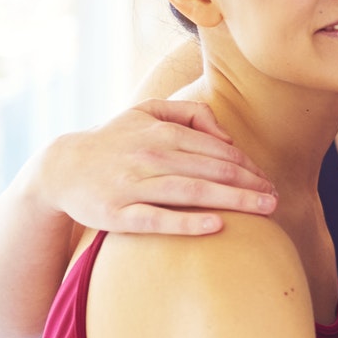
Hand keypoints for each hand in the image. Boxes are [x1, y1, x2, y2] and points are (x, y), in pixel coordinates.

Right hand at [35, 101, 276, 234]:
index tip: (268, 181)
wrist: (60, 168)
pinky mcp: (117, 213)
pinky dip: (187, 222)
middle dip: (249, 184)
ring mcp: (133, 185)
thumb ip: (190, 113)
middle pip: (211, 170)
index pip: (216, 150)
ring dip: (233, 200)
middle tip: (277, 198)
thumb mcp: (146, 112)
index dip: (247, 166)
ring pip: (192, 191)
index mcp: (161, 132)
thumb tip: (228, 137)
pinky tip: (217, 226)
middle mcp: (149, 155)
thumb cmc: (115, 140)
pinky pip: (157, 219)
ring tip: (265, 209)